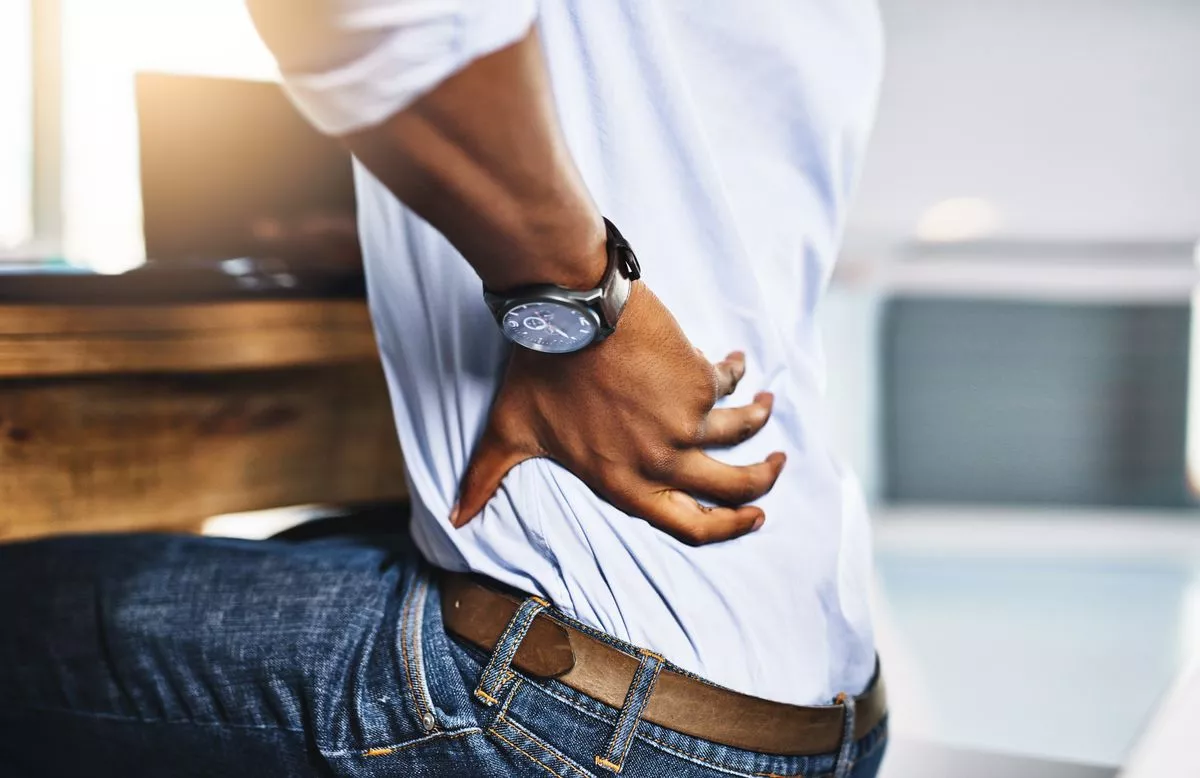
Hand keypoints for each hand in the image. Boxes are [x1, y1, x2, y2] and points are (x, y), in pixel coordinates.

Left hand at [452, 283, 785, 544]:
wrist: (568, 312)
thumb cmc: (536, 372)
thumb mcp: (507, 433)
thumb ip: (486, 480)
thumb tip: (452, 520)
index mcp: (625, 486)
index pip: (691, 528)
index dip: (730, 528)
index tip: (755, 517)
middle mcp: (662, 464)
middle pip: (734, 489)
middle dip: (763, 482)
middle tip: (776, 467)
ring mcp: (686, 425)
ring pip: (743, 432)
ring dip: (759, 419)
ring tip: (764, 404)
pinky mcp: (701, 381)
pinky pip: (731, 382)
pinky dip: (737, 371)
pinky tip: (736, 360)